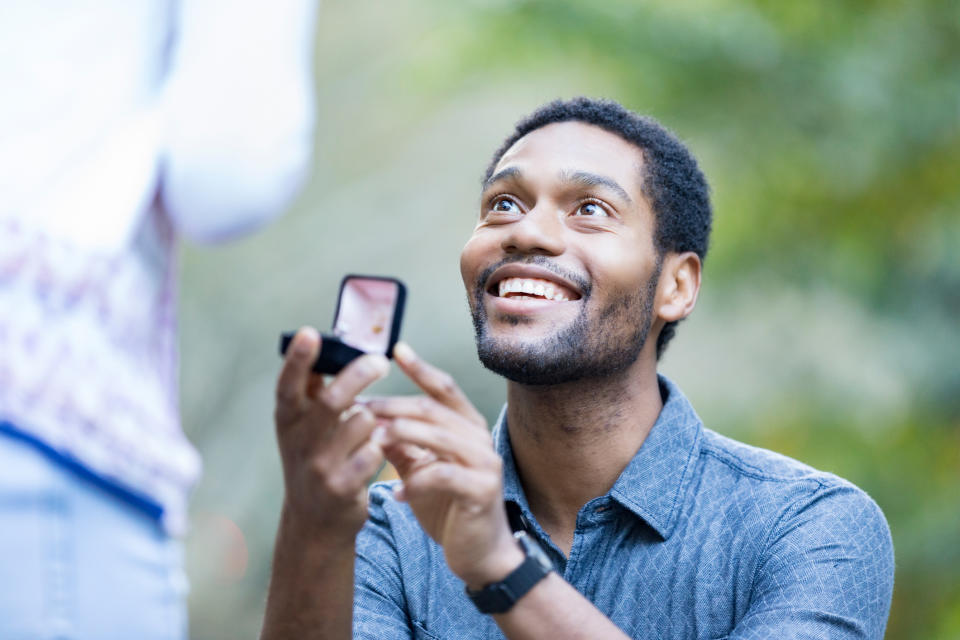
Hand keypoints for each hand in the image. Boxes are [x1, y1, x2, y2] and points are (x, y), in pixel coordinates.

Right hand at [274, 327, 390, 541]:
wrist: (314, 523)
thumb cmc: (314, 459)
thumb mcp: (302, 427)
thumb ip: (310, 390)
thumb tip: (319, 341)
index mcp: (288, 421)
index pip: (288, 386)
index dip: (297, 360)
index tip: (310, 333)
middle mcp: (298, 443)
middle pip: (331, 400)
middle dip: (359, 375)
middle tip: (381, 361)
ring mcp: (319, 467)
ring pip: (360, 422)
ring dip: (374, 417)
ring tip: (374, 423)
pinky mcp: (343, 487)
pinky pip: (374, 452)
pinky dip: (381, 444)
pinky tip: (379, 448)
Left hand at [367, 342, 523, 588]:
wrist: (480, 553)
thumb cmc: (449, 507)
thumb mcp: (420, 469)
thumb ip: (402, 444)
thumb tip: (367, 417)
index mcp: (466, 426)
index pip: (444, 388)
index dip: (421, 368)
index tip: (395, 349)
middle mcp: (479, 438)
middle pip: (433, 409)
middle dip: (394, 406)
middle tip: (360, 406)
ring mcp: (485, 463)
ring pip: (439, 436)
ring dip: (401, 435)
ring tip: (373, 441)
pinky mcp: (482, 490)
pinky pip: (444, 476)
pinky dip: (416, 482)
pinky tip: (395, 492)